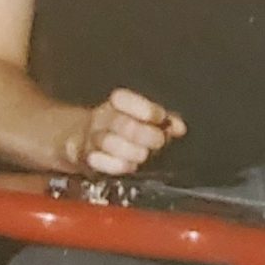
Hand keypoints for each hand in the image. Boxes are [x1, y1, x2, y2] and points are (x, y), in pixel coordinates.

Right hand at [63, 88, 184, 174]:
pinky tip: (129, 165)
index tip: (160, 118)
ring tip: (144, 154)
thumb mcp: (144, 118)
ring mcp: (92, 139)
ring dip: (131, 151)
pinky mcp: (87, 159)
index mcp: (117, 104)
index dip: (144, 108)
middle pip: (120, 123)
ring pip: (107, 142)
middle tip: (158, 141)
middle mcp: (102, 119)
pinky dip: (116, 165)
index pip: (123, 98)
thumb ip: (164, 121)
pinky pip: (98, 162)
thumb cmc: (124, 126)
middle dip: (144, 134)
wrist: (85, 140)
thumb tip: (179, 127)